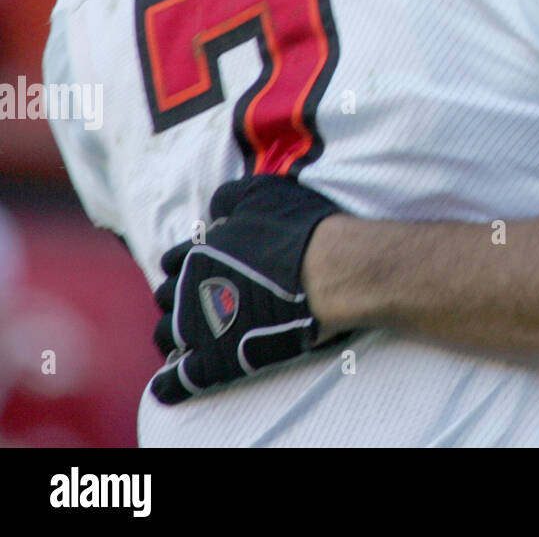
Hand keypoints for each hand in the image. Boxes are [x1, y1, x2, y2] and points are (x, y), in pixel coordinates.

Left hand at [149, 175, 347, 405]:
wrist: (328, 271)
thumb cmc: (299, 229)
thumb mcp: (262, 193)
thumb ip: (230, 198)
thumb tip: (215, 208)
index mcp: (201, 252)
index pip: (175, 260)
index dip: (186, 263)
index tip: (199, 267)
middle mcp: (191, 288)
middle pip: (168, 296)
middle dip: (179, 297)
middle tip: (203, 298)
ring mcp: (201, 327)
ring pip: (167, 335)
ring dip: (175, 334)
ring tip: (192, 337)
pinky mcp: (217, 361)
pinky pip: (180, 379)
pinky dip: (169, 385)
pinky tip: (166, 387)